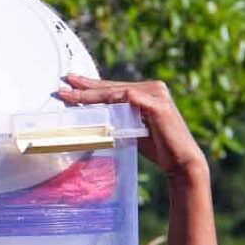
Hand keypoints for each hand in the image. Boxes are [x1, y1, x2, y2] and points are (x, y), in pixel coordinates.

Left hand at [56, 74, 208, 183]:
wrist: (181, 161)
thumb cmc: (157, 147)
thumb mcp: (130, 129)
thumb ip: (116, 118)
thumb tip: (91, 115)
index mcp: (145, 92)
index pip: (113, 88)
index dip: (90, 87)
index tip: (70, 85)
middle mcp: (152, 88)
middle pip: (112, 87)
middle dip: (86, 86)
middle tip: (64, 83)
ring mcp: (156, 94)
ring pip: (117, 92)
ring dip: (92, 93)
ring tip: (71, 95)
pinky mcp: (159, 105)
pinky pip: (130, 99)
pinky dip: (114, 99)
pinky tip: (97, 99)